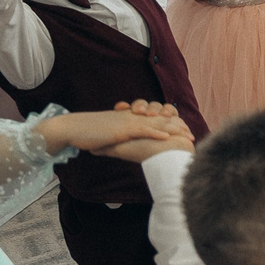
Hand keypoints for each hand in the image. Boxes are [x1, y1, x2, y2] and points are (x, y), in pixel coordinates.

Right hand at [41, 105, 192, 160]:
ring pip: (155, 124)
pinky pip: (142, 131)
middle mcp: (132, 118)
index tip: (183, 131)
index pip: (154, 120)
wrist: (73, 128)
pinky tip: (167, 139)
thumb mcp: (108, 135)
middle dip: (178, 127)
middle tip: (192, 135)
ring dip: (173, 130)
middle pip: (160, 121)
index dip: (170, 125)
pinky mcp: (122, 129)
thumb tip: (123, 146)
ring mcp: (128, 122)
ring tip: (187, 136)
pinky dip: (155, 134)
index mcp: (130, 118)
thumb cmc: (88, 133)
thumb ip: (118, 138)